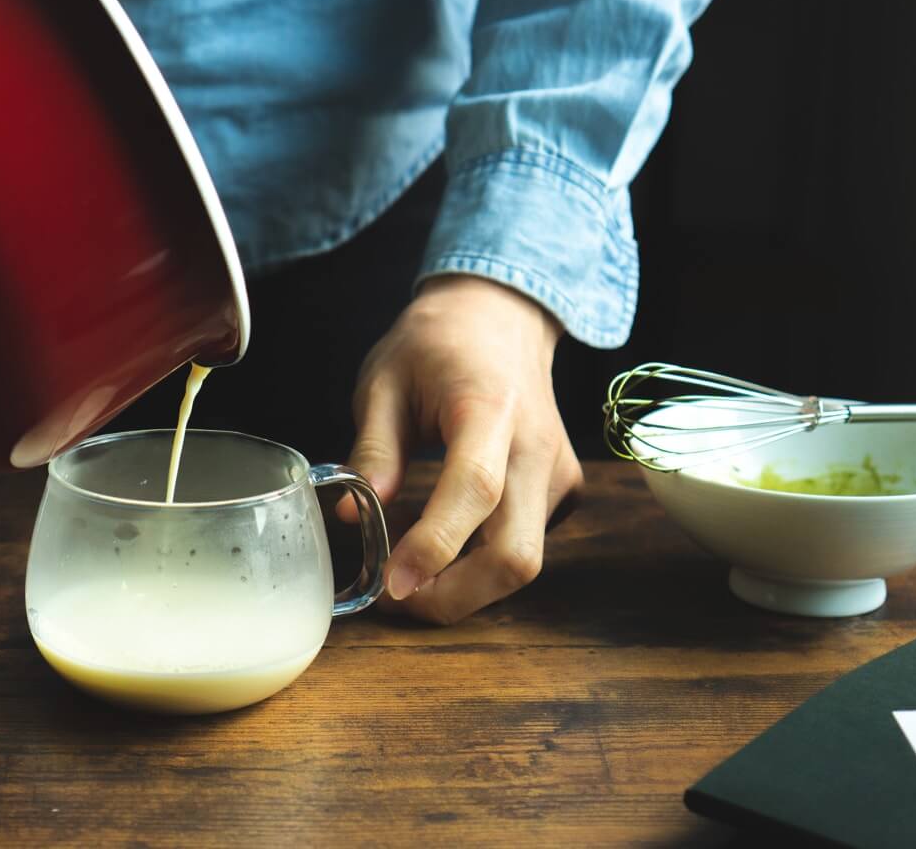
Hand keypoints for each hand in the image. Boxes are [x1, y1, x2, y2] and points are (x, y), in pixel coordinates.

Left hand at [345, 275, 582, 623]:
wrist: (501, 317)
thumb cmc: (436, 345)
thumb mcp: (382, 382)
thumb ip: (373, 450)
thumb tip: (353, 516)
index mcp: (489, 409)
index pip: (474, 489)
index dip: (435, 545)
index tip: (393, 582)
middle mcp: (536, 447)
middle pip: (515, 553)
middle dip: (456, 596)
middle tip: (396, 598)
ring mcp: (558, 472)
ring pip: (524, 560)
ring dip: (467, 587)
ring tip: (411, 574)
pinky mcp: (563, 489)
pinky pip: (527, 543)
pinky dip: (483, 563)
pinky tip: (445, 546)